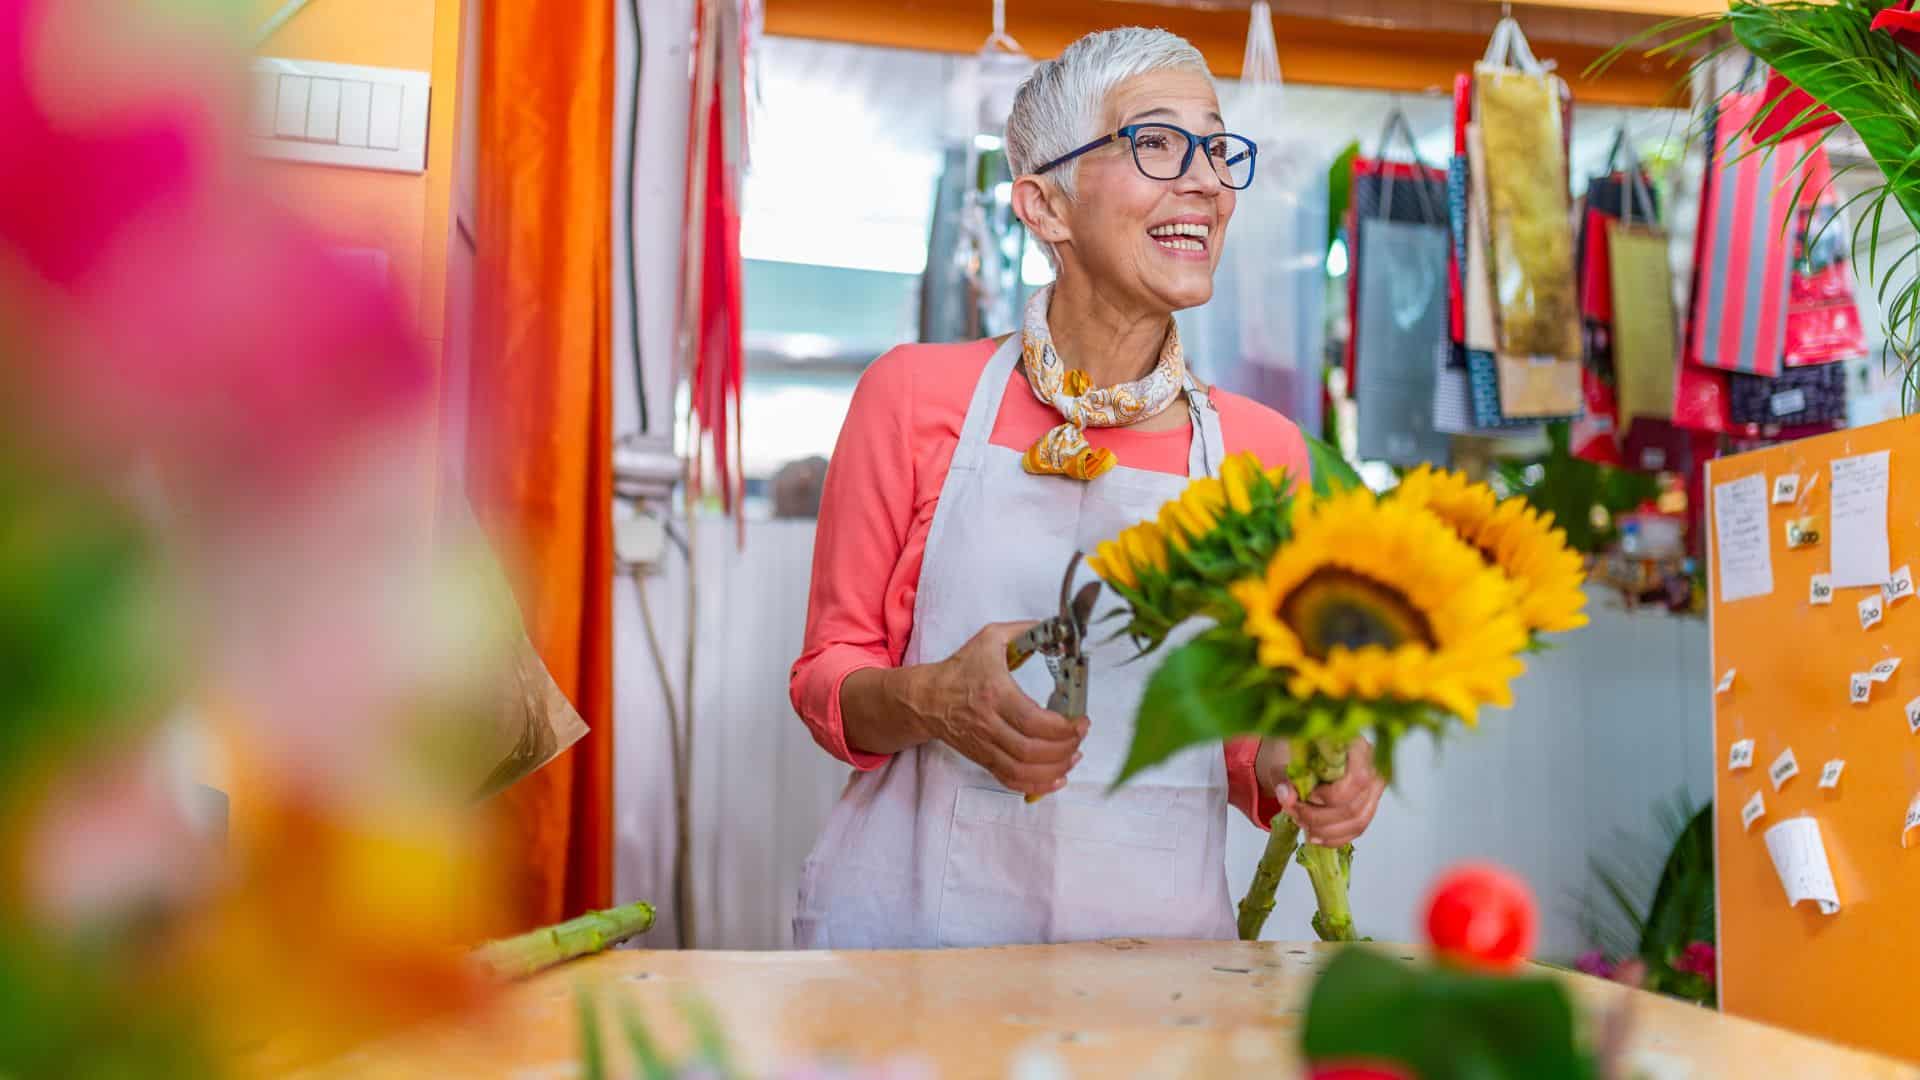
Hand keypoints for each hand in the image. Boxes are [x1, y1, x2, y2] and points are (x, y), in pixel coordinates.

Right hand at [911, 622, 1087, 796]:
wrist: (926, 698)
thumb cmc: (960, 669)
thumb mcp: (990, 639)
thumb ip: (1025, 631)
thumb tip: (1058, 629)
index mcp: (995, 693)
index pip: (1033, 721)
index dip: (1063, 728)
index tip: (1080, 720)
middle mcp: (989, 724)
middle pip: (1032, 750)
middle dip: (1065, 747)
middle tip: (1080, 735)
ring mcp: (985, 746)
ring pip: (1024, 770)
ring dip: (1055, 768)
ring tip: (1073, 755)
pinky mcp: (984, 759)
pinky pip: (1011, 780)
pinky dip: (1037, 784)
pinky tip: (1057, 777)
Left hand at [1258, 737, 1383, 847]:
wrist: (1308, 757)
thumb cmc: (1303, 755)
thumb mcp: (1288, 761)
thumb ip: (1285, 778)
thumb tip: (1286, 797)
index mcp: (1357, 747)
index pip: (1358, 779)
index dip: (1332, 796)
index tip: (1309, 796)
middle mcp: (1372, 767)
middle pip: (1354, 807)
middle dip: (1319, 817)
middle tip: (1295, 813)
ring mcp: (1374, 789)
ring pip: (1357, 822)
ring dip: (1324, 830)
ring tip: (1302, 823)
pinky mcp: (1369, 805)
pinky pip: (1357, 830)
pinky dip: (1333, 838)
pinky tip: (1315, 835)